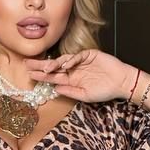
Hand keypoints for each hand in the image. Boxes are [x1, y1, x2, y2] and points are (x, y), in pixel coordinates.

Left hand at [24, 49, 138, 101]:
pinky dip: (71, 59)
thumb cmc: (105, 91)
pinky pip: (77, 56)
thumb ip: (70, 92)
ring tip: (44, 68)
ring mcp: (80, 61)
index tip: (30, 75)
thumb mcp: (85, 95)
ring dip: (53, 64)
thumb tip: (55, 89)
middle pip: (54, 67)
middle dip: (40, 66)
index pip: (53, 77)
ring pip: (63, 60)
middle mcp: (73, 70)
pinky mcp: (89, 54)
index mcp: (71, 80)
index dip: (41, 76)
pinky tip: (65, 64)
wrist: (121, 83)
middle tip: (27, 64)